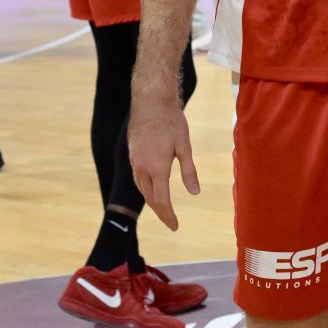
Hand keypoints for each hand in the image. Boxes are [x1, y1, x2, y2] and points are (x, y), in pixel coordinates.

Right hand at [129, 91, 198, 230]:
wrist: (151, 100)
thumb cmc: (171, 121)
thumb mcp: (184, 146)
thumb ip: (189, 171)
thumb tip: (195, 192)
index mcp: (157, 168)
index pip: (162, 201)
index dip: (169, 216)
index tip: (175, 226)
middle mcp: (142, 168)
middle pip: (150, 198)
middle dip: (160, 211)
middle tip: (170, 220)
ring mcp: (134, 161)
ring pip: (141, 188)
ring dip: (151, 200)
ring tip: (162, 207)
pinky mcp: (131, 153)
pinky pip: (137, 177)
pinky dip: (145, 187)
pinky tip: (151, 186)